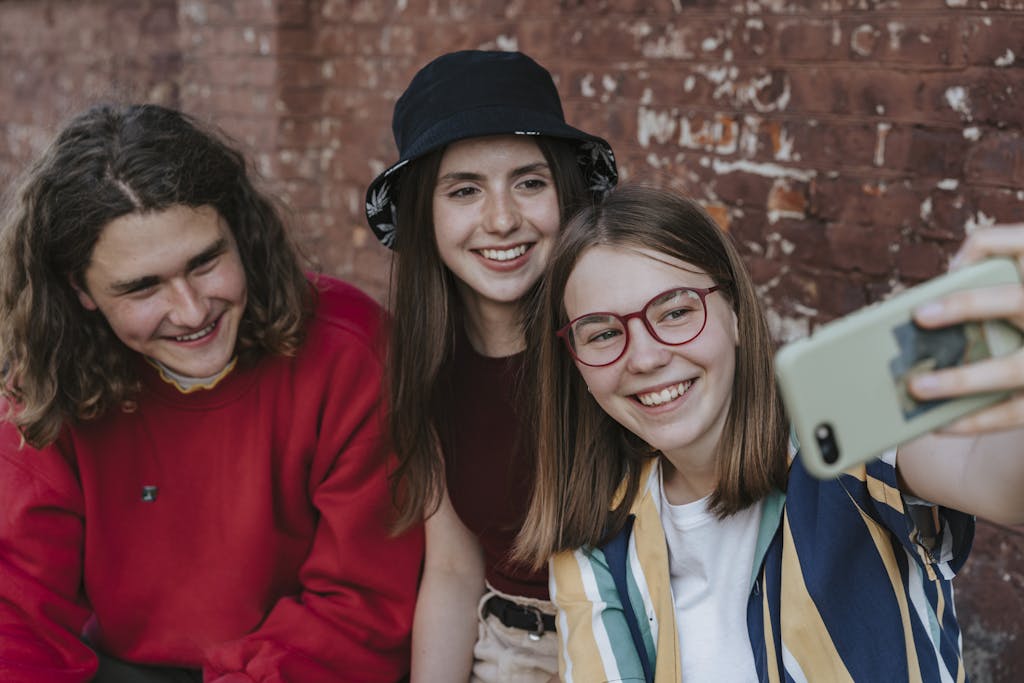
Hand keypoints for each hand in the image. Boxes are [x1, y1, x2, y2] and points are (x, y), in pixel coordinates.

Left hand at [908, 224, 1023, 432]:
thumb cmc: (1015, 321)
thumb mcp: (1010, 292)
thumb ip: (981, 282)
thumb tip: (933, 295)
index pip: (1020, 244)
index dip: (986, 249)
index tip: (952, 267)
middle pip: (1017, 301)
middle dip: (968, 305)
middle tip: (920, 315)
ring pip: (1013, 370)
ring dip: (962, 379)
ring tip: (917, 386)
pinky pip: (1014, 413)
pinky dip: (975, 421)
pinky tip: (938, 424)